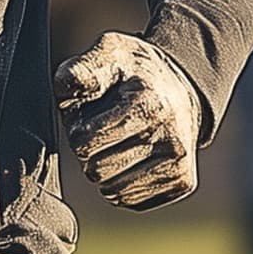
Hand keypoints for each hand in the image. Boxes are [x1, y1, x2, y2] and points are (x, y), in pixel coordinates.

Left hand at [56, 30, 200, 209]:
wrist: (180, 86)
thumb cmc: (133, 71)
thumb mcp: (109, 52)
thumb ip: (83, 68)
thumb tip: (69, 85)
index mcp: (148, 104)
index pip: (86, 142)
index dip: (77, 130)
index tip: (89, 117)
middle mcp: (170, 136)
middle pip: (98, 170)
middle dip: (89, 154)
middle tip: (101, 133)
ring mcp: (179, 162)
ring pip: (113, 191)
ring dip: (104, 172)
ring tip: (116, 145)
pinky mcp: (183, 182)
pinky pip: (131, 201)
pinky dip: (121, 185)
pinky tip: (130, 161)